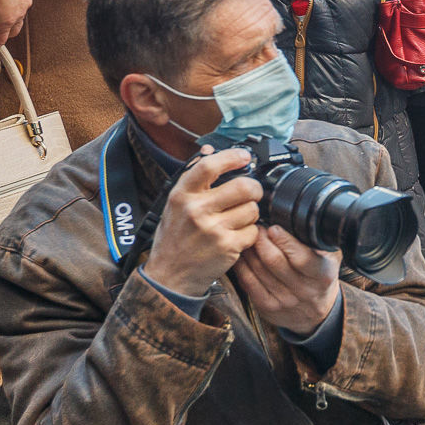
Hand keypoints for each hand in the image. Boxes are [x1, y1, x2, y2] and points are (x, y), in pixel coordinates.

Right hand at [143, 148, 264, 295]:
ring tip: (239, 218)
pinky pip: (253, 231)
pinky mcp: (227, 247)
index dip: (232, 157)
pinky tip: (237, 235)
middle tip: (251, 192)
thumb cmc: (175, 237)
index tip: (244, 156)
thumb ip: (193, 177)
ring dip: (251, 212)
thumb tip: (210, 149)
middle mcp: (197, 210)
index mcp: (182, 195)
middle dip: (254, 188)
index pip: (209, 166)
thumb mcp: (175, 204)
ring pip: (252, 209)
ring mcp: (213, 230)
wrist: (170, 276)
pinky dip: (250, 233)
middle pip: (243, 186)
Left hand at [229, 224, 341, 337]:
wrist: (315, 311)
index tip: (273, 227)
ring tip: (247, 237)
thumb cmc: (320, 275)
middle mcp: (304, 290)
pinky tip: (242, 255)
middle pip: (274, 261)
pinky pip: (248, 283)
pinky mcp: (267, 307)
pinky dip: (242, 266)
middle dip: (261, 240)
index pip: (301, 258)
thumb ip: (319, 240)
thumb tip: (301, 219)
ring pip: (258, 270)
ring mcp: (285, 301)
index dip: (284, 241)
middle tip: (256, 227)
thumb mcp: (331, 257)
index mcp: (322, 275)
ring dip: (249, 250)